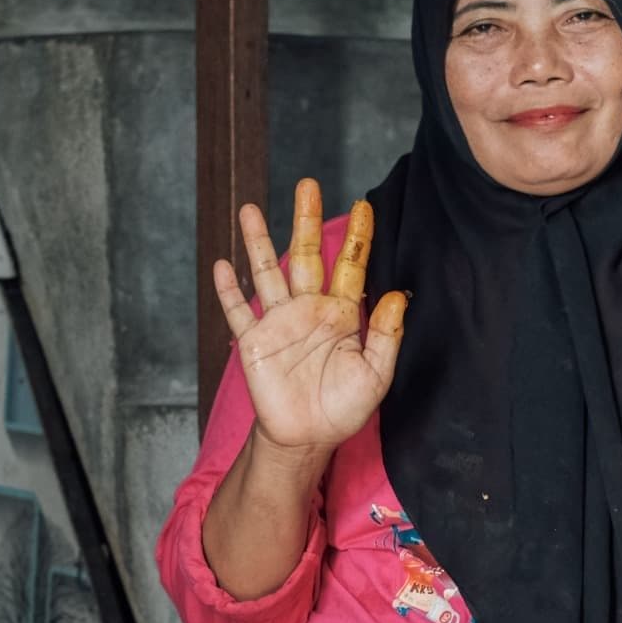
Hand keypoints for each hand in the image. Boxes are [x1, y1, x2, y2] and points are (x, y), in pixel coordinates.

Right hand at [214, 179, 408, 454]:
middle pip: (306, 255)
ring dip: (258, 242)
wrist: (307, 438)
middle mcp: (309, 309)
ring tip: (250, 209)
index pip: (350, 266)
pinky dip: (230, 290)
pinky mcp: (255, 342)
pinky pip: (239, 311)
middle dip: (306, 220)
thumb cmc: (343, 407)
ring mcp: (279, 322)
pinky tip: (223, 264)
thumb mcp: (376, 374)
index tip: (363, 206)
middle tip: (308, 185)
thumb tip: (399, 294)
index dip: (357, 236)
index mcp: (342, 314)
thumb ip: (387, 335)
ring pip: (267, 273)